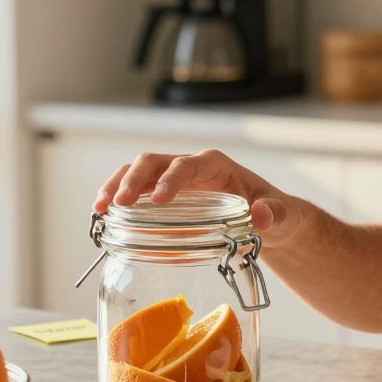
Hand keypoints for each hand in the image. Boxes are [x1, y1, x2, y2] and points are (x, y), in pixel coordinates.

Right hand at [93, 149, 299, 245]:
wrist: (270, 219)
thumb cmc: (275, 212)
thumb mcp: (281, 214)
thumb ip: (273, 214)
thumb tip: (260, 217)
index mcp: (215, 165)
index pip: (187, 164)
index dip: (172, 178)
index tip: (160, 199)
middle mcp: (191, 167)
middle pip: (154, 162)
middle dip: (134, 179)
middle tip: (118, 204)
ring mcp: (175, 180)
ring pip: (138, 172)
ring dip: (117, 186)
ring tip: (100, 209)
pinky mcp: (166, 195)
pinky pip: (138, 191)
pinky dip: (119, 199)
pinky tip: (104, 217)